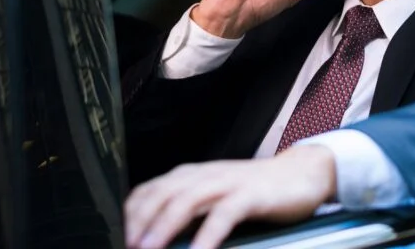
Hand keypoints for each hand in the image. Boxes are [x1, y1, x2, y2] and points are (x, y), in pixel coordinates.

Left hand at [124, 146, 336, 248]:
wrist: (302, 173)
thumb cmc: (254, 192)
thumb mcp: (213, 200)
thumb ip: (186, 214)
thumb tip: (153, 237)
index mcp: (188, 176)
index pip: (145, 192)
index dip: (126, 216)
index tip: (111, 239)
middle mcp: (202, 175)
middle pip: (158, 196)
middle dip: (136, 224)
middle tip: (123, 248)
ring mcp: (226, 182)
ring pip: (184, 201)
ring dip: (162, 228)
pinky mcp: (251, 194)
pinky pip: (224, 214)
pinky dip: (207, 236)